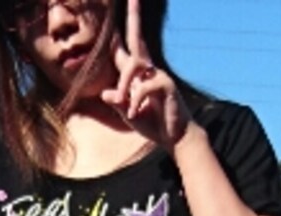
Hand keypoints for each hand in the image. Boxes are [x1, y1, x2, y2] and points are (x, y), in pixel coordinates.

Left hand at [101, 0, 190, 149]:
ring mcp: (158, 74)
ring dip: (124, 85)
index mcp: (138, 74)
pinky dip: (134, 102)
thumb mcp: (129, 114)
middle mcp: (148, 68)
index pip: (125, 49)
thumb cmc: (152, 124)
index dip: (119, 34)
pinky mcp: (165, 84)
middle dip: (134, 15)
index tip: (127, 6)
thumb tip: (106, 94)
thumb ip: (118, 103)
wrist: (175, 137)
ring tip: (123, 105)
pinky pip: (143, 87)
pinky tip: (134, 114)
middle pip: (137, 37)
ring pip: (133, 66)